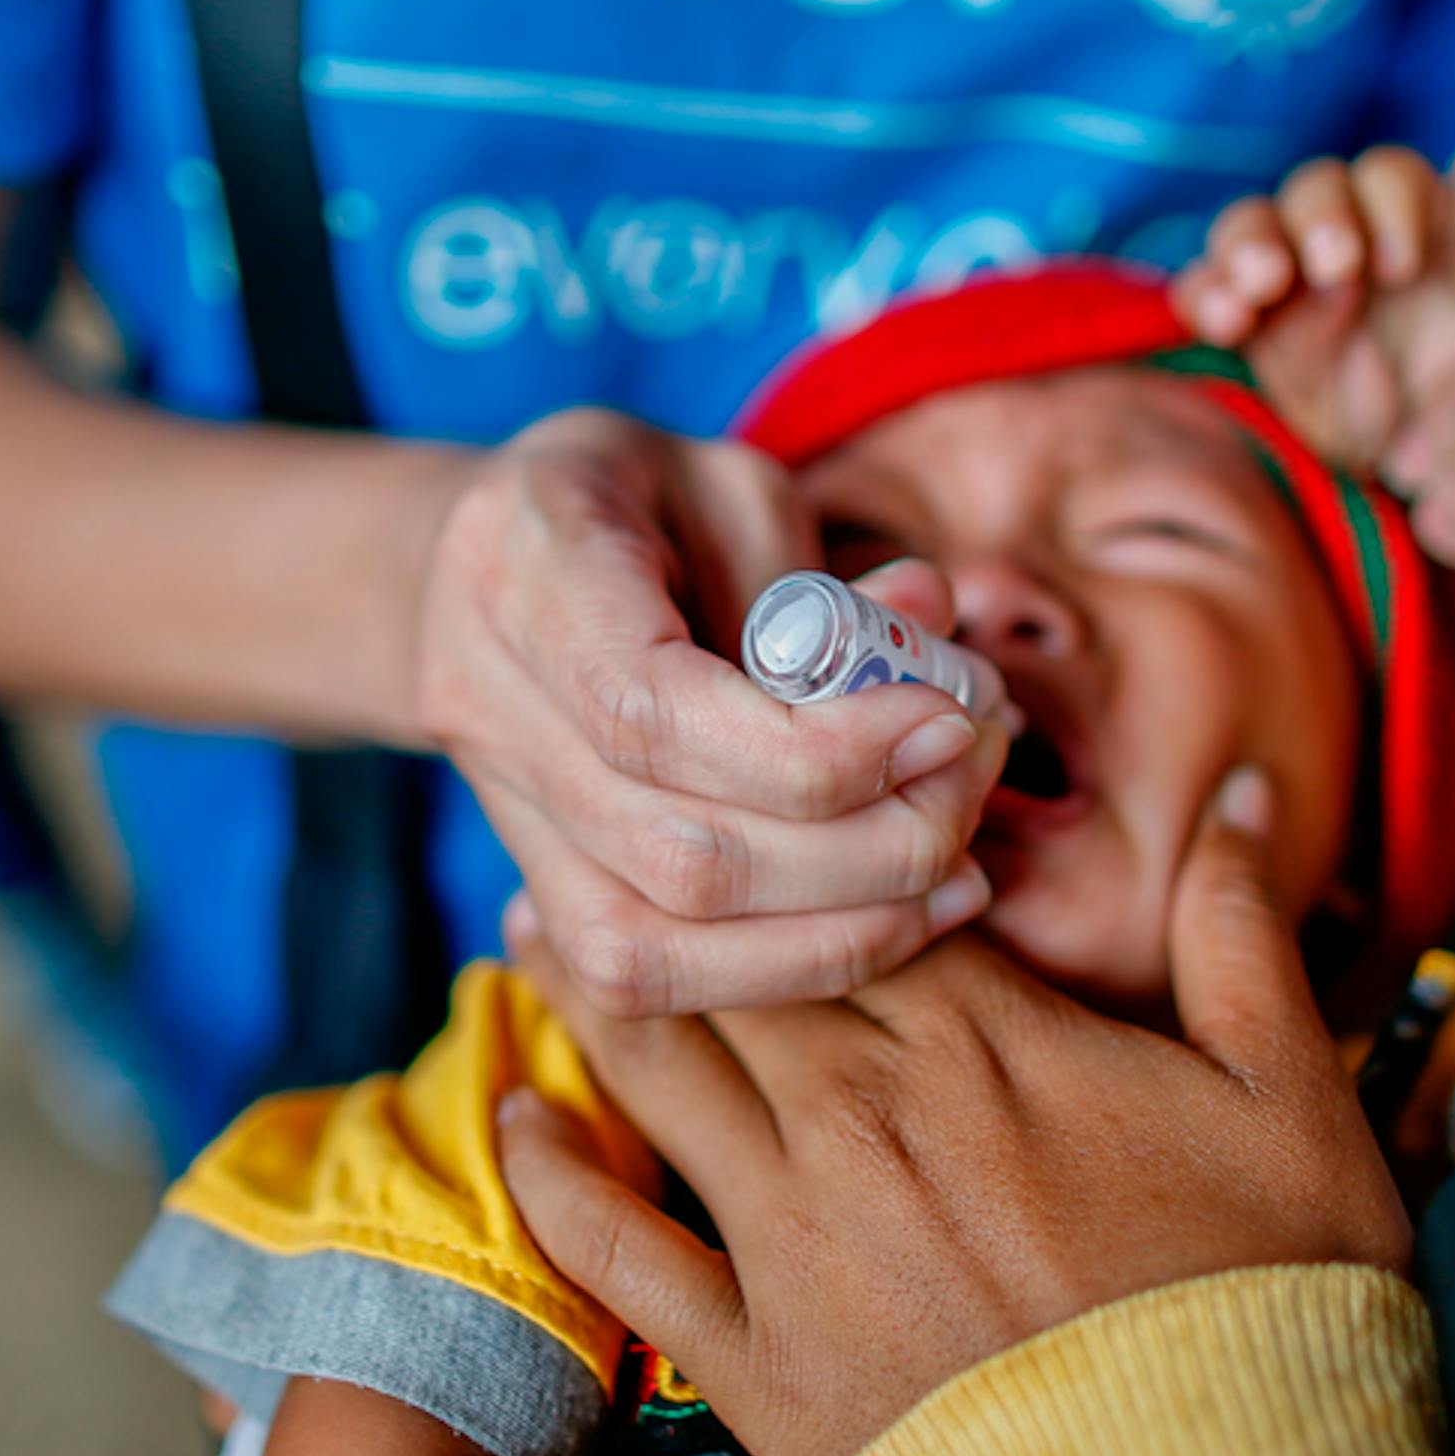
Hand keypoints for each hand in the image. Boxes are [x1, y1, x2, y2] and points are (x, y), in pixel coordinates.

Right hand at [416, 408, 1008, 1014]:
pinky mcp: (529, 881)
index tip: (943, 720)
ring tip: (959, 875)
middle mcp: (486, 702)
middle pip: (677, 854)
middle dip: (866, 849)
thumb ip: (824, 571)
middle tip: (974, 778)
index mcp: (527, 568)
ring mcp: (496, 807)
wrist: (480, 564)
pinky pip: (638, 975)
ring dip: (836, 932)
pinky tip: (888, 923)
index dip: (821, 751)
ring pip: (651, 947)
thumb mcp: (724, 479)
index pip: (656, 714)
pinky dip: (776, 969)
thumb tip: (933, 626)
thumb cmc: (627, 502)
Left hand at [494, 766, 1409, 1455]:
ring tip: (538, 919)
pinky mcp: (756, 1348)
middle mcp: (865, 1109)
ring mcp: (796, 1228)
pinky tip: (513, 1122)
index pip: (865, 891)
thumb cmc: (1263, 1297)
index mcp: (985, 1036)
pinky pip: (621, 1247)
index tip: (777, 773)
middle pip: (739, 962)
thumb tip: (1237, 796)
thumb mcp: (1291, 1096)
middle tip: (601, 815)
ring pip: (663, 1069)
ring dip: (593, 985)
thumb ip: (1242, 932)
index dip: (823, 824)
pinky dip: (554, 1179)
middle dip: (675, 884)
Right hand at [1174, 112, 1454, 475]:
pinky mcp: (1258, 333)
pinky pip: (1211, 291)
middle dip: (1320, 219)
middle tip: (1335, 268)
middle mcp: (1363, 235)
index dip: (1394, 204)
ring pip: (1256, 228)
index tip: (1407, 264)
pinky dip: (1207, 292)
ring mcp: (1301, 281)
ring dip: (1250, 245)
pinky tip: (1223, 320)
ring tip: (1256, 289)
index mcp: (1435, 218)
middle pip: (1318, 191)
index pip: (1397, 178)